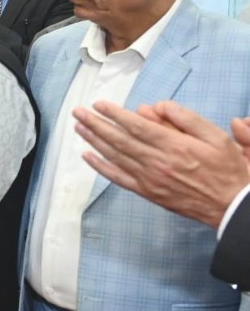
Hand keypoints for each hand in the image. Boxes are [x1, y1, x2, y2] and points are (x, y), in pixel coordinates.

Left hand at [75, 100, 249, 226]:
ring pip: (115, 156)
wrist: (231, 206)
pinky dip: (100, 167)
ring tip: (79, 127)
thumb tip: (157, 106)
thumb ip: (186, 118)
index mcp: (174, 146)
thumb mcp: (216, 137)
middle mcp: (157, 162)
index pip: (136, 126)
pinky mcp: (148, 192)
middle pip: (119, 139)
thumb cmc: (226, 169)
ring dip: (94, 140)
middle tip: (78, 112)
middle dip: (96, 124)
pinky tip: (87, 156)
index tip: (98, 104)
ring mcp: (150, 179)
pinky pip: (118, 178)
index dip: (114, 114)